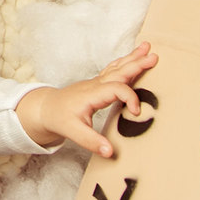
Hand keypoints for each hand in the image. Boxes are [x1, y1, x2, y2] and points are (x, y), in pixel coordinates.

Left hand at [16, 42, 157, 156]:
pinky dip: (125, 63)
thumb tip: (109, 151)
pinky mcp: (97, 84)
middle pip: (119, 72)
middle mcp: (95, 85)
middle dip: (137, 64)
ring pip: (117, 68)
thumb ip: (92, 142)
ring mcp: (96, 83)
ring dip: (133, 58)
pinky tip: (133, 58)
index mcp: (91, 95)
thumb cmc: (59, 118)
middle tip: (154, 57)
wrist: (46, 109)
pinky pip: (114, 70)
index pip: (116, 89)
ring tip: (147, 48)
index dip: (130, 98)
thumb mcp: (73, 132)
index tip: (136, 113)